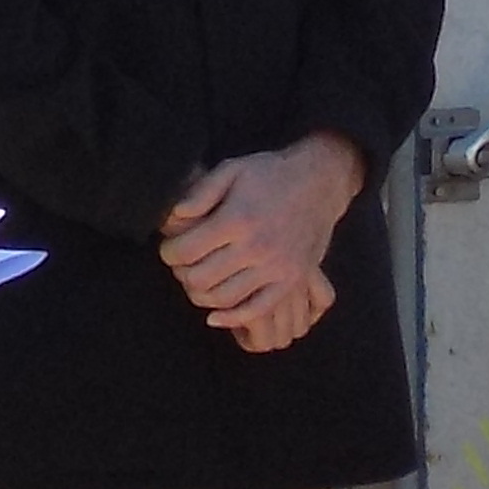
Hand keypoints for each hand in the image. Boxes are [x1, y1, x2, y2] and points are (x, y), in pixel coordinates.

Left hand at [163, 134, 363, 345]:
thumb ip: (200, 192)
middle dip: (182, 273)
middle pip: (200, 278)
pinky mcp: (291, 281)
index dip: (169, 252)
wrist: (319, 182)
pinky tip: (216, 314)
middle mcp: (257, 247)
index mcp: (238, 218)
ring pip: (223, 298)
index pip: (187, 251)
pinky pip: (256, 310)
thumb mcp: (231, 170)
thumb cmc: (270, 174)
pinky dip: (231, 318)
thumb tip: (173, 217)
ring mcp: (276, 267)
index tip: (169, 248)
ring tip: (198, 281)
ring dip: (201, 295)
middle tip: (182, 265)